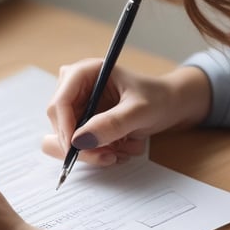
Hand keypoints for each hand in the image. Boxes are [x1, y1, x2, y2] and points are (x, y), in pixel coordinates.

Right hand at [43, 60, 210, 165]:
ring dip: (94, 151)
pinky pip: (79, 146)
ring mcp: (78, 106)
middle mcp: (75, 88)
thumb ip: (112, 124)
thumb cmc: (158, 99)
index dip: (64, 129)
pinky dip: (98, 152)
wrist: (170, 106)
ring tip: (121, 150)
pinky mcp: (83, 122)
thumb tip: (80, 140)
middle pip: (61, 125)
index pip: (59, 103)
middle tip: (109, 156)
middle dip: (83, 145)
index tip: (78, 150)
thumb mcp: (139, 111)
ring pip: (68, 139)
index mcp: (85, 73)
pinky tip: (119, 148)